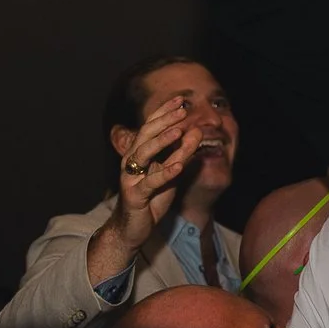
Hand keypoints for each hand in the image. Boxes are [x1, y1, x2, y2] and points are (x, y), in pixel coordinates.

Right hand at [115, 96, 202, 236]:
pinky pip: (150, 182)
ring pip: (144, 154)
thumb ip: (182, 153)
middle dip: (164, 120)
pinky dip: (164, 172)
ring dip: (161, 141)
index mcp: (139, 152)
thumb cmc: (152, 198)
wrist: (134, 228)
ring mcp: (131, 177)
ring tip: (178, 131)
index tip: (181, 99)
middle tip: (182, 110)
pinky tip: (178, 166)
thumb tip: (197, 131)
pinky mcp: (135, 195)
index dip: (164, 112)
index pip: (151, 126)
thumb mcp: (171, 173)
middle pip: (146, 135)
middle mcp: (131, 161)